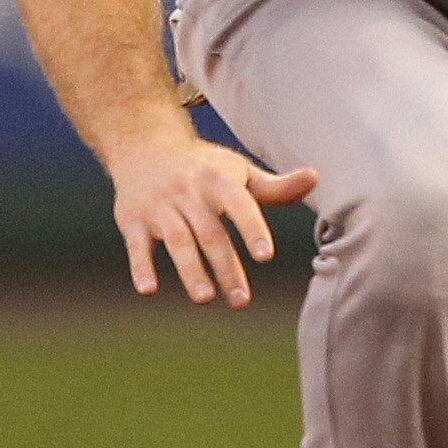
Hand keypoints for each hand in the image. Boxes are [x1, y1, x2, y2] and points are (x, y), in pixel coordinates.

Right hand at [106, 135, 318, 307]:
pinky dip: (140, 267)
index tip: (266, 256)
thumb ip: (275, 186)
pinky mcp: (132, 219)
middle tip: (241, 301)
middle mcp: (188, 192)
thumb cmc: (205, 168)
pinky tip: (149, 290)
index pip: (239, 205)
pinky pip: (136, 245)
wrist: (145, 146)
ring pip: (176, 241)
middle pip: (209, 233)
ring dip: (189, 270)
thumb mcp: (239, 172)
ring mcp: (159, 206)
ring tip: (204, 299)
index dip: (252, 229)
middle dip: (225, 267)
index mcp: (218, 180)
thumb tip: (315, 178)